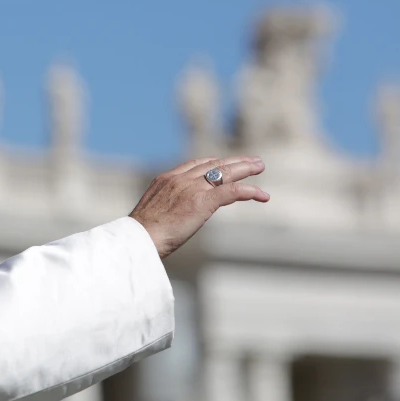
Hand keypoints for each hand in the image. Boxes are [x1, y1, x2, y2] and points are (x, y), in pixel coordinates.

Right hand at [129, 156, 268, 259]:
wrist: (138, 239)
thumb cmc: (140, 234)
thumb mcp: (151, 214)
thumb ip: (164, 209)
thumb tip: (168, 219)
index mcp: (165, 179)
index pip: (194, 164)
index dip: (213, 162)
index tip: (224, 163)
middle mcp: (179, 179)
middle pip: (213, 164)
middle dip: (234, 161)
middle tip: (251, 161)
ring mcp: (191, 189)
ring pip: (225, 173)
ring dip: (245, 169)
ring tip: (259, 167)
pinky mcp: (202, 202)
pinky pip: (232, 191)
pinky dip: (249, 191)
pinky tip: (261, 195)